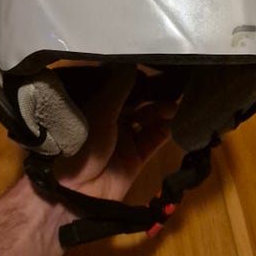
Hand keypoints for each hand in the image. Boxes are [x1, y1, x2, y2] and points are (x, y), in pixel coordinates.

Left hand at [54, 66, 176, 202]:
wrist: (77, 193)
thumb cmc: (81, 144)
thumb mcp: (99, 113)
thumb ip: (118, 90)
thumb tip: (134, 63)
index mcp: (95, 106)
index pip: (120, 86)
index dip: (137, 76)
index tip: (155, 62)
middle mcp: (110, 119)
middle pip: (137, 101)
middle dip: (154, 92)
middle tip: (174, 80)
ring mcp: (124, 138)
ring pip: (148, 118)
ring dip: (162, 109)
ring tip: (176, 101)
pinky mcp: (136, 156)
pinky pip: (154, 139)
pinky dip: (166, 129)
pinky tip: (178, 118)